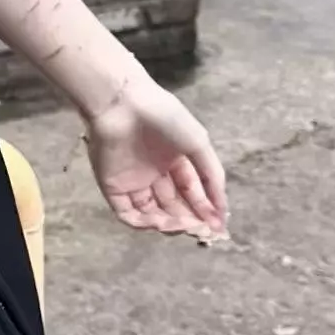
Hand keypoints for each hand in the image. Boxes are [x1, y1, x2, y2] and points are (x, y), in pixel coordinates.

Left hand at [85, 77, 227, 241]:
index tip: (217, 226)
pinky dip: (144, 223)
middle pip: (173, 206)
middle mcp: (153, 174)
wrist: (125, 104)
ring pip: (152, 214)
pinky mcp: (112, 187)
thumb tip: (222, 211)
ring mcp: (132, 182)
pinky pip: (128, 213)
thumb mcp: (198, 143)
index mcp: (173, 161)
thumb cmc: (164, 118)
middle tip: (201, 229)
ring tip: (183, 224)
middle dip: (189, 219)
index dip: (205, 210)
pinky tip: (161, 222)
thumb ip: (212, 176)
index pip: (191, 193)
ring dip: (169, 224)